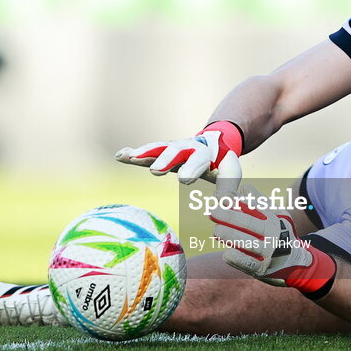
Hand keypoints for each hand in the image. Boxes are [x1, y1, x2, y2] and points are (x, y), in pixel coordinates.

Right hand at [115, 121, 242, 196]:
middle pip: (177, 151)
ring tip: (131, 157)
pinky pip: (146, 152)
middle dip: (167, 160)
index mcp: (206, 154)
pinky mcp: (161, 152)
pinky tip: (120, 155)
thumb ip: (228, 189)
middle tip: (156, 170)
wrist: (214, 142)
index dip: (193, 169)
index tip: (185, 180)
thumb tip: (224, 209)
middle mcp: (187, 147)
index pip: (200, 161)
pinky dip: (133, 154)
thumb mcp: (229, 172)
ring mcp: (172, 148)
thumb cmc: (221, 162)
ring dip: (145, 153)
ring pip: (159, 148)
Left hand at [210, 186, 336, 297]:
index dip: (238, 204)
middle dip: (231, 217)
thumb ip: (259, 202)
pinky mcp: (263, 270)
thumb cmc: (282, 234)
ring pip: (249, 244)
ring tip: (217, 230)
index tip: (223, 199)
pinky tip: (226, 254)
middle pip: (250, 225)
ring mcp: (269, 254)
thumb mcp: (277, 215)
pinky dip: (238, 260)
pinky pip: (249, 264)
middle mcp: (273, 236)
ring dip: (232, 236)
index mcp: (274, 221)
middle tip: (213, 212)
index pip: (254, 210)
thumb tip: (244, 186)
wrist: (297, 263)